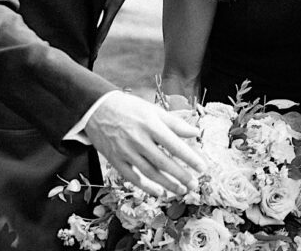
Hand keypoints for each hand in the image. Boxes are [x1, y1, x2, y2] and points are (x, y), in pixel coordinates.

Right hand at [84, 91, 205, 197]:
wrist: (98, 109)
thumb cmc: (129, 108)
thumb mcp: (153, 110)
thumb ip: (175, 123)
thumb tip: (195, 133)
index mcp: (150, 125)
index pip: (174, 145)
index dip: (189, 158)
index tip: (202, 168)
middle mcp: (138, 140)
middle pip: (163, 162)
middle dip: (180, 175)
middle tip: (194, 184)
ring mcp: (126, 152)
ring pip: (149, 173)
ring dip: (167, 184)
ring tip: (181, 190)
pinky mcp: (115, 160)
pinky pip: (132, 177)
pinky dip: (146, 187)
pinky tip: (159, 192)